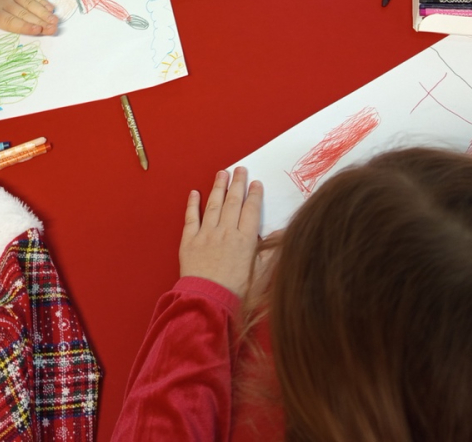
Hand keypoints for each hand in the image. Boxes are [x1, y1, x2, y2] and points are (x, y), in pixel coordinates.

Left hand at [0, 0, 56, 53]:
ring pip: (30, 2)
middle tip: (55, 29)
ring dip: (44, 11)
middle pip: (25, 13)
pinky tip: (48, 5)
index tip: (39, 30)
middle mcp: (3, 0)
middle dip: (41, 21)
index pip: (11, 21)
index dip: (26, 26)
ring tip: (55, 20)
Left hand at [179, 167, 262, 296]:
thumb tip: (281, 233)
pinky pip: (191, 218)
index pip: (251, 211)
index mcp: (245, 240)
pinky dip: (192, 204)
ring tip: (221, 173)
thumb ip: (270, 251)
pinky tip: (194, 193)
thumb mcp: (261, 274)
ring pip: (213, 205)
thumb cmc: (237, 292)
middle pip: (233, 202)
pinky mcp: (189, 241)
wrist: (208, 301)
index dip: (254, 195)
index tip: (256, 183)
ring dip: (218, 187)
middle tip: (240, 169)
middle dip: (237, 184)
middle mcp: (226, 232)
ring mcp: (206, 235)